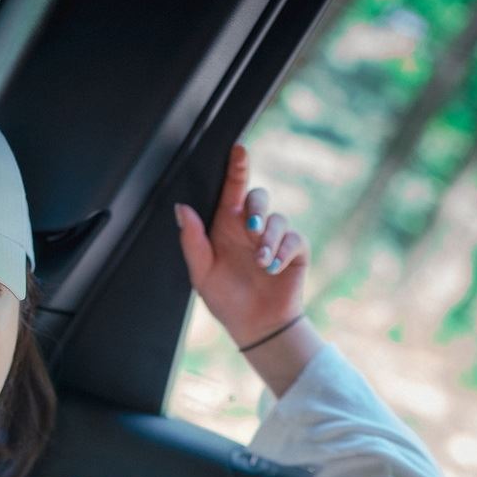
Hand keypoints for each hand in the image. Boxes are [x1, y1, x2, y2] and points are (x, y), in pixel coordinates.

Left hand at [174, 144, 308, 347]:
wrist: (254, 326)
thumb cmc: (225, 299)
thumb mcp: (202, 274)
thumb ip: (192, 241)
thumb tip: (181, 209)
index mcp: (227, 226)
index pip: (232, 190)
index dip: (236, 168)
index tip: (238, 149)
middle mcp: (252, 227)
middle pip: (259, 197)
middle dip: (257, 208)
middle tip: (251, 227)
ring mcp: (275, 238)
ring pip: (278, 219)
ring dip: (268, 240)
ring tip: (261, 263)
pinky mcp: (295, 251)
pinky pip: (293, 239)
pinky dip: (283, 252)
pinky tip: (272, 269)